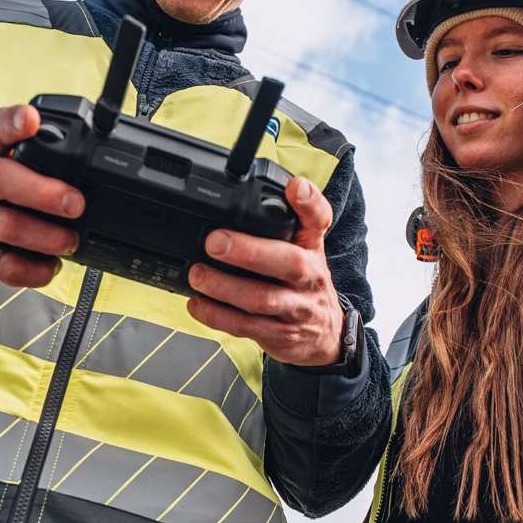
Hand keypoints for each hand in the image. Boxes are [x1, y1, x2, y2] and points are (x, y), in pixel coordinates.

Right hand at [0, 105, 84, 287]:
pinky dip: (31, 271)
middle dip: (41, 192)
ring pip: (6, 226)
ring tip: (70, 240)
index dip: (12, 122)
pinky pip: (1, 265)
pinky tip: (49, 267)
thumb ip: (15, 149)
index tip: (32, 119)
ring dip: (45, 237)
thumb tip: (75, 156)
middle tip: (75, 203)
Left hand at [185, 174, 344, 365]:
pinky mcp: (279, 335)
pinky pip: (246, 326)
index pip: (319, 219)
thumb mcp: (304, 248)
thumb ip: (285, 219)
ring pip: (262, 299)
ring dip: (224, 287)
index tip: (296, 186)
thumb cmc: (304, 283)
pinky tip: (198, 304)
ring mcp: (296, 308)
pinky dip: (217, 316)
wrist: (325, 335)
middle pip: (289, 263)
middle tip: (215, 242)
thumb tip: (245, 193)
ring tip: (197, 275)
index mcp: (312, 247)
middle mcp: (310, 276)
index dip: (309, 202)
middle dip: (249, 252)